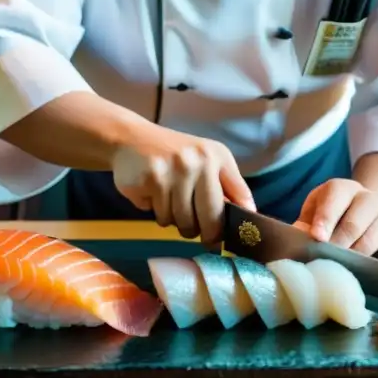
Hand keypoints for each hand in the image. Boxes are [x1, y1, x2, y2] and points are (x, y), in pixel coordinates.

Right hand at [110, 125, 254, 245]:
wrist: (129, 138)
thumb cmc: (173, 156)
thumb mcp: (205, 160)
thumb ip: (227, 186)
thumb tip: (248, 216)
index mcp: (217, 155)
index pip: (238, 198)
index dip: (234, 224)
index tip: (227, 239)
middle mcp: (199, 161)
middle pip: (210, 219)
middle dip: (205, 233)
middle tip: (198, 234)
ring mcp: (174, 170)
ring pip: (183, 222)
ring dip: (175, 221)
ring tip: (168, 203)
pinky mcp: (152, 180)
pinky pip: (160, 217)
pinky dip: (156, 212)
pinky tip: (152, 195)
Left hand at [294, 178, 377, 268]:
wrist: (361, 203)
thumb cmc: (330, 211)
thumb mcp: (315, 210)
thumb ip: (305, 223)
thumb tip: (297, 239)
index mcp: (341, 189)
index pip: (335, 198)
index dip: (326, 218)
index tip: (317, 236)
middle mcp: (366, 198)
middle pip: (356, 220)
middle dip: (340, 241)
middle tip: (329, 258)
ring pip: (375, 234)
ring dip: (360, 253)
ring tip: (347, 268)